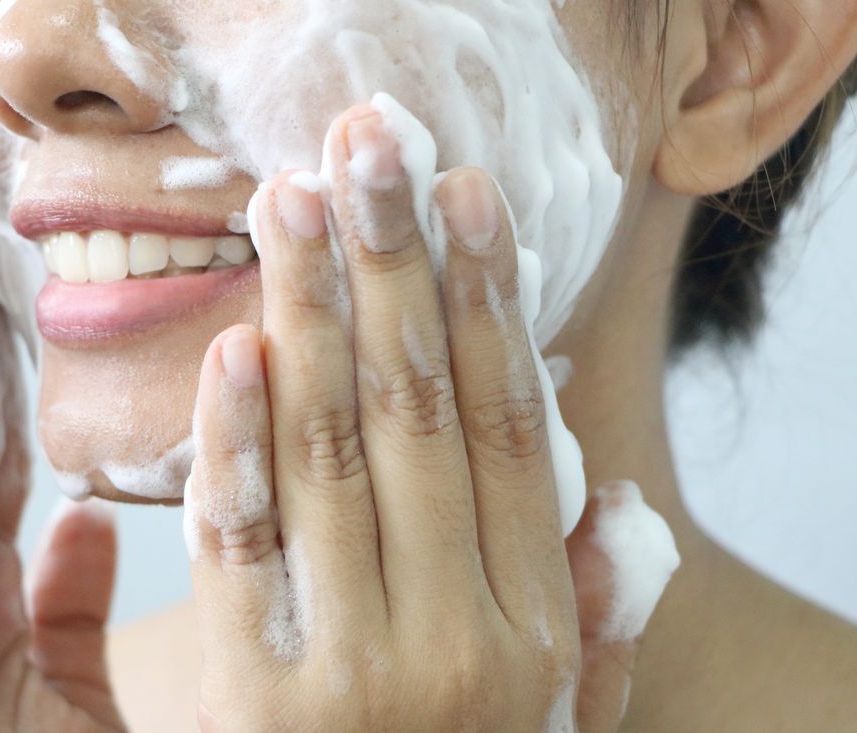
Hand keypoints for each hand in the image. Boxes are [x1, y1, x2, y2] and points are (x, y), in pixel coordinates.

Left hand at [184, 104, 677, 731]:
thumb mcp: (550, 719)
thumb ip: (592, 621)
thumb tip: (620, 500)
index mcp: (534, 629)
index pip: (511, 434)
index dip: (488, 305)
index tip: (466, 197)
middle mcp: (458, 637)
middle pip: (419, 415)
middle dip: (394, 265)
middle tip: (372, 144)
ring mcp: (355, 670)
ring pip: (332, 456)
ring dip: (311, 315)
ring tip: (295, 204)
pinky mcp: (252, 698)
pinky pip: (242, 549)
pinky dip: (236, 441)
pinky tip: (238, 346)